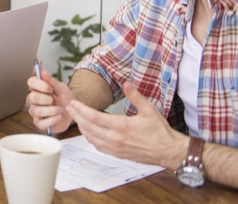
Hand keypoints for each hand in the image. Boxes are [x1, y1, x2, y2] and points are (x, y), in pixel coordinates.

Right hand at [26, 68, 75, 132]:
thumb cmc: (65, 100)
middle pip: (31, 97)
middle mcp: (34, 100)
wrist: (73, 113)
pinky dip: (52, 120)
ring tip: (59, 110)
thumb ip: (52, 81)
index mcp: (38, 88)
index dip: (40, 85)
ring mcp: (35, 112)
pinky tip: (58, 116)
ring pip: (36, 111)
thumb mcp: (62, 88)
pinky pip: (41, 123)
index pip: (31, 82)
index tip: (50, 88)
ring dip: (51, 110)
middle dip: (46, 99)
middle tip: (53, 99)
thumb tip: (43, 71)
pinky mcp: (39, 123)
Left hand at [66, 82, 185, 167]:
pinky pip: (98, 146)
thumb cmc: (160, 131)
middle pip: (89, 127)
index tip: (73, 103)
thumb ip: (135, 96)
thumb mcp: (149, 109)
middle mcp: (116, 138)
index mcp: (122, 126)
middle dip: (77, 116)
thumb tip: (126, 83)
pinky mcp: (117, 154)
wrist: (168, 151)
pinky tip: (87, 131)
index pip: (94, 117)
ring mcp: (115, 148)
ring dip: (81, 127)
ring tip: (76, 117)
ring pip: (91, 137)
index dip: (81, 110)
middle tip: (69, 108)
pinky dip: (89, 138)